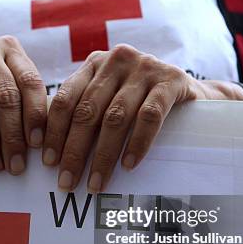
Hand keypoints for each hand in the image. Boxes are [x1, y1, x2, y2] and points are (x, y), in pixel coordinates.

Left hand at [42, 44, 239, 192]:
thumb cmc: (142, 102)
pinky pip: (149, 116)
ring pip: (115, 117)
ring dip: (103, 155)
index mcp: (95, 64)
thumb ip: (86, 111)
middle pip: (87, 111)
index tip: (48, 163)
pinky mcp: (172, 79)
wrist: (194, 94)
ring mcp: (145, 67)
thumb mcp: (111, 98)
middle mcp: (116, 60)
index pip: (65, 99)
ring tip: (95, 183)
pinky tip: (128, 165)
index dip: (54, 132)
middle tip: (67, 182)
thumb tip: (53, 156)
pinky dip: (137, 143)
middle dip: (74, 151)